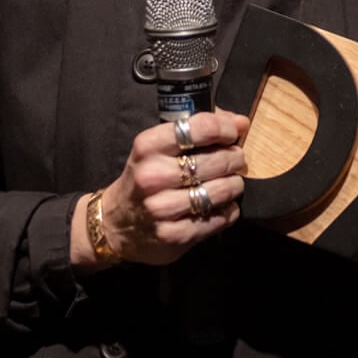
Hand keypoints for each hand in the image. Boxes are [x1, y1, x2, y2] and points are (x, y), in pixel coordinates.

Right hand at [71, 111, 248, 272]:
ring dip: (234, 185)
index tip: (233, 134)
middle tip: (236, 160)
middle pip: (216, 160)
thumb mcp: (158, 148)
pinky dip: (228, 211)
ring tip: (230, 183)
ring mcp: (162, 208)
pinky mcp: (174, 235)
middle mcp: (152, 176)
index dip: (225, 128)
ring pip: (221, 190)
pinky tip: (221, 206)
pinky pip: (219, 218)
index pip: (199, 128)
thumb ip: (199, 130)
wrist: (115, 224)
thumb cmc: (145, 178)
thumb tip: (242, 122)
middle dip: (234, 158)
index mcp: (148, 147)